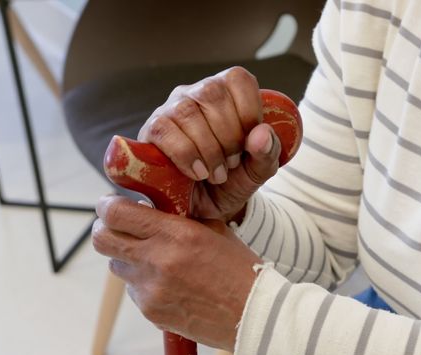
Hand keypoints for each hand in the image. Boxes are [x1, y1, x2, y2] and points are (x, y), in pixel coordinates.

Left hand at [92, 195, 262, 349]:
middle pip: (102, 239)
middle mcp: (156, 260)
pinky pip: (134, 291)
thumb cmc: (239, 270)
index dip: (108, 206)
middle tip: (120, 229)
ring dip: (129, 259)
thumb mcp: (214, 231)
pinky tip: (172, 287)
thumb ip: (179, 218)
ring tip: (156, 261)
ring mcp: (150, 289)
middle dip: (107, 230)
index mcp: (175, 234)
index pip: (115, 213)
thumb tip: (149, 208)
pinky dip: (145, 285)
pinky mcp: (151, 311)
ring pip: (117, 266)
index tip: (113, 205)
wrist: (254, 315)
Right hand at [138, 66, 281, 223]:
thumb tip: (261, 133)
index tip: (250, 143)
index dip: (248, 112)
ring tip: (217, 173)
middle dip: (229, 136)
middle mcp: (197, 93)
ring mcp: (171, 109)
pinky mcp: (152, 130)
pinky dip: (186, 155)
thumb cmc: (232, 180)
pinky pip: (165, 131)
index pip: (238, 80)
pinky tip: (197, 172)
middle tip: (232, 164)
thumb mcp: (258, 169)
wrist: (205, 208)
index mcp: (227, 93)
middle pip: (212, 94)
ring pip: (188, 112)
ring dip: (208, 149)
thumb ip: (268, 151)